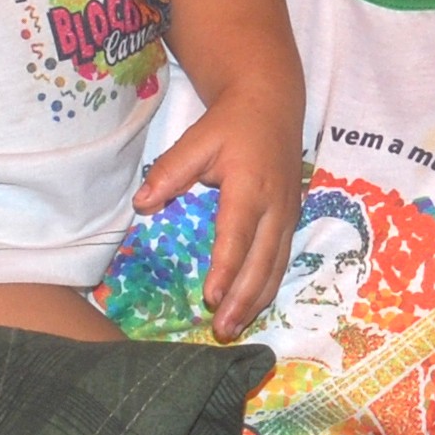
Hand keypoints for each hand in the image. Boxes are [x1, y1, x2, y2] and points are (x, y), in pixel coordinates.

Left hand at [139, 77, 304, 340]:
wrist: (272, 106)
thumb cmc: (230, 124)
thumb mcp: (196, 140)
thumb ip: (170, 172)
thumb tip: (141, 204)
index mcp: (250, 186)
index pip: (237, 236)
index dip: (226, 269)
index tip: (212, 298)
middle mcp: (275, 206)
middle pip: (261, 261)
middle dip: (243, 299)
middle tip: (222, 329)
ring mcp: (288, 216)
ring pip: (276, 267)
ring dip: (257, 301)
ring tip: (235, 328)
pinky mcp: (292, 221)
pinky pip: (281, 260)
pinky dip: (268, 287)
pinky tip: (253, 307)